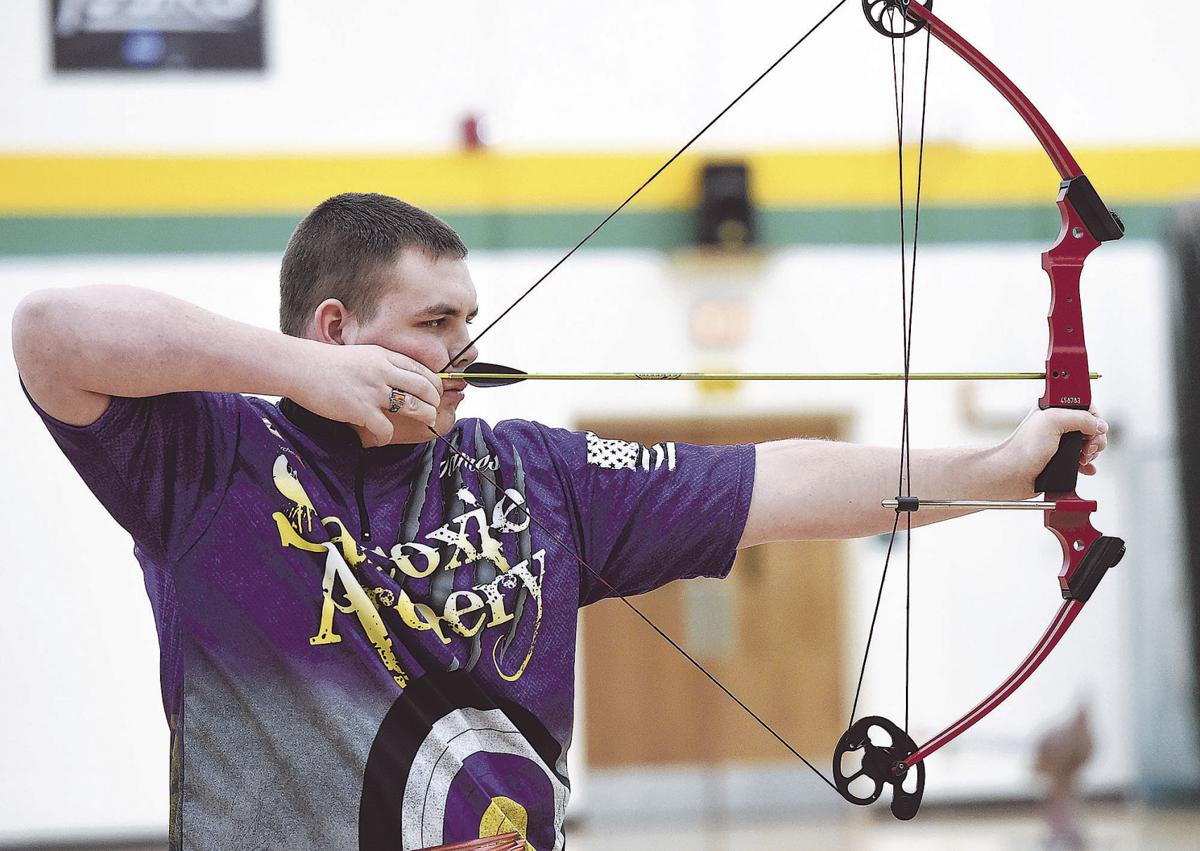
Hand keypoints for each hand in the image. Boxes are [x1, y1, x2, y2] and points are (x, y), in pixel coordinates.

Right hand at [292, 343, 441, 446]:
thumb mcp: (361, 355)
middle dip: (434, 402)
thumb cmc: (326, 363)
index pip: (422, 370)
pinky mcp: (360, 409)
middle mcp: (383, 371)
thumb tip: (399, 378)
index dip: (435, 384)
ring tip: (425, 422)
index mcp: (384, 356)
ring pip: (414, 407)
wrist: (299, 367)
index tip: (437, 394)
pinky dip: (388, 435)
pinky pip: (387, 428)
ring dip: (424, 416)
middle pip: (425, 388)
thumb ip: (382, 365)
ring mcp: (373, 391)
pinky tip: (383, 436)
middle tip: (434, 411)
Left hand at [1002, 407, 1108, 494]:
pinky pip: (1082, 459)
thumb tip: (1099, 425)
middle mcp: (1057, 424)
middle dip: (1095, 437)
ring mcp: (1059, 443)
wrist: (1012, 475)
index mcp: (1053, 409)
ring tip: (1082, 458)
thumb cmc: (1024, 449)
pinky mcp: (1060, 459)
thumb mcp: (1053, 421)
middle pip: (1090, 426)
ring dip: (1092, 451)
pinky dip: (1087, 463)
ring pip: (1088, 443)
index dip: (1093, 416)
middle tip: (1087, 447)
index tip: (1093, 428)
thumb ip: (1080, 417)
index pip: (1084, 405)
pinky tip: (1085, 467)